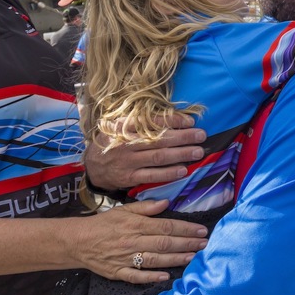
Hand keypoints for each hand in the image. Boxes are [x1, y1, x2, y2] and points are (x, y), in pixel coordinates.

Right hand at [73, 199, 207, 283]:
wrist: (77, 241)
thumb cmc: (103, 223)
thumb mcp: (123, 210)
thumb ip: (145, 207)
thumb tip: (166, 203)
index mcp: (135, 224)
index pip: (166, 226)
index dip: (185, 229)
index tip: (201, 230)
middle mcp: (133, 241)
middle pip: (164, 243)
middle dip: (187, 243)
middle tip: (205, 244)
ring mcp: (125, 258)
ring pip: (155, 259)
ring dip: (176, 259)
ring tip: (193, 257)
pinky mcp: (118, 272)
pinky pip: (137, 276)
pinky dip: (151, 277)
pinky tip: (166, 277)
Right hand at [85, 114, 206, 189]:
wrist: (93, 165)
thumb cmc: (113, 141)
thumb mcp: (120, 125)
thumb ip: (141, 121)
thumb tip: (173, 117)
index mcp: (123, 126)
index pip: (151, 121)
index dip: (173, 120)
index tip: (190, 121)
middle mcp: (125, 143)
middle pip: (159, 139)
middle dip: (183, 137)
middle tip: (201, 136)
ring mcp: (127, 161)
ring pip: (158, 157)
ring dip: (180, 154)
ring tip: (198, 152)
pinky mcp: (129, 177)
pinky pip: (152, 175)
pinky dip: (168, 173)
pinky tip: (183, 170)